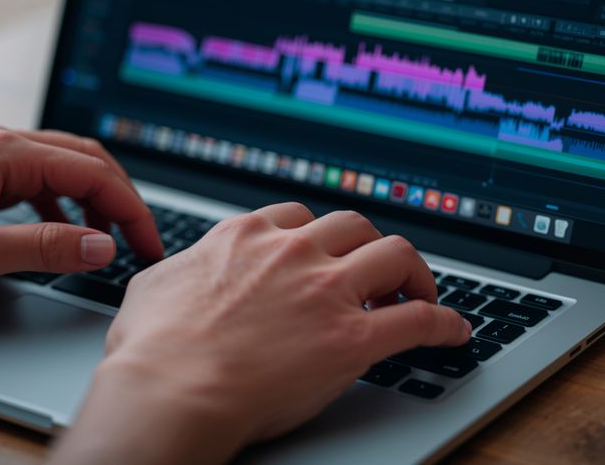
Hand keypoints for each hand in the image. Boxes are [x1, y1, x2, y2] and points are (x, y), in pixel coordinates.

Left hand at [0, 126, 161, 301]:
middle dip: (121, 200)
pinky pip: (40, 181)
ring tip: (110, 239)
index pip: (92, 172)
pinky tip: (67, 232)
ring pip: (65, 168)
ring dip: (94, 201)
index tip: (149, 244)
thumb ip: (47, 248)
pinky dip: (64, 205)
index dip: (130, 210)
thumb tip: (103, 246)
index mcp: (5, 153)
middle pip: (86, 161)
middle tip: (142, 241)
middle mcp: (1, 144)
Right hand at [53, 203, 470, 463]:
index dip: (320, 233)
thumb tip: (179, 270)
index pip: (299, 214)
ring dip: (414, 271)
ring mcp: (326, 292)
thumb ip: (181, 269)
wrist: (169, 391)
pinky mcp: (352, 339)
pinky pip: (418, 319)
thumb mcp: (154, 286)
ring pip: (395, 254)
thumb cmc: (151, 350)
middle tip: (377, 270)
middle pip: (355, 225)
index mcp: (247, 237)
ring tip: (420, 291)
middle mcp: (292, 253)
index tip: (328, 248)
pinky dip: (443, 322)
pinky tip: (453, 331)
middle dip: (370, 244)